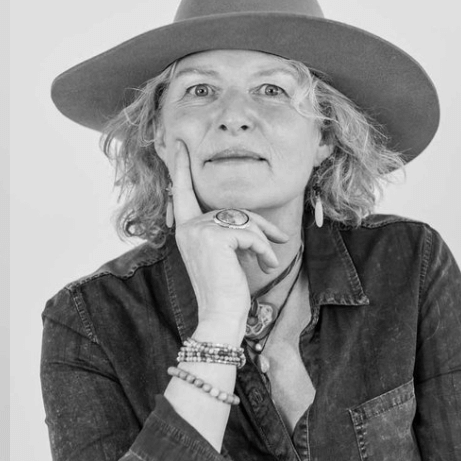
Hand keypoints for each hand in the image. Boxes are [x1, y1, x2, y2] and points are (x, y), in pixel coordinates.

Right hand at [166, 140, 288, 344]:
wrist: (220, 315)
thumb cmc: (224, 290)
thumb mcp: (224, 256)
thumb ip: (228, 233)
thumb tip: (253, 225)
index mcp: (185, 230)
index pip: (182, 194)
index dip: (181, 169)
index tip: (179, 145)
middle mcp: (187, 227)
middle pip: (232, 210)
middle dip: (261, 226)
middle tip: (281, 241)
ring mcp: (199, 230)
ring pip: (244, 221)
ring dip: (264, 241)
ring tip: (271, 261)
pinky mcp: (215, 237)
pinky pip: (249, 232)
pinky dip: (264, 249)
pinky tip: (267, 265)